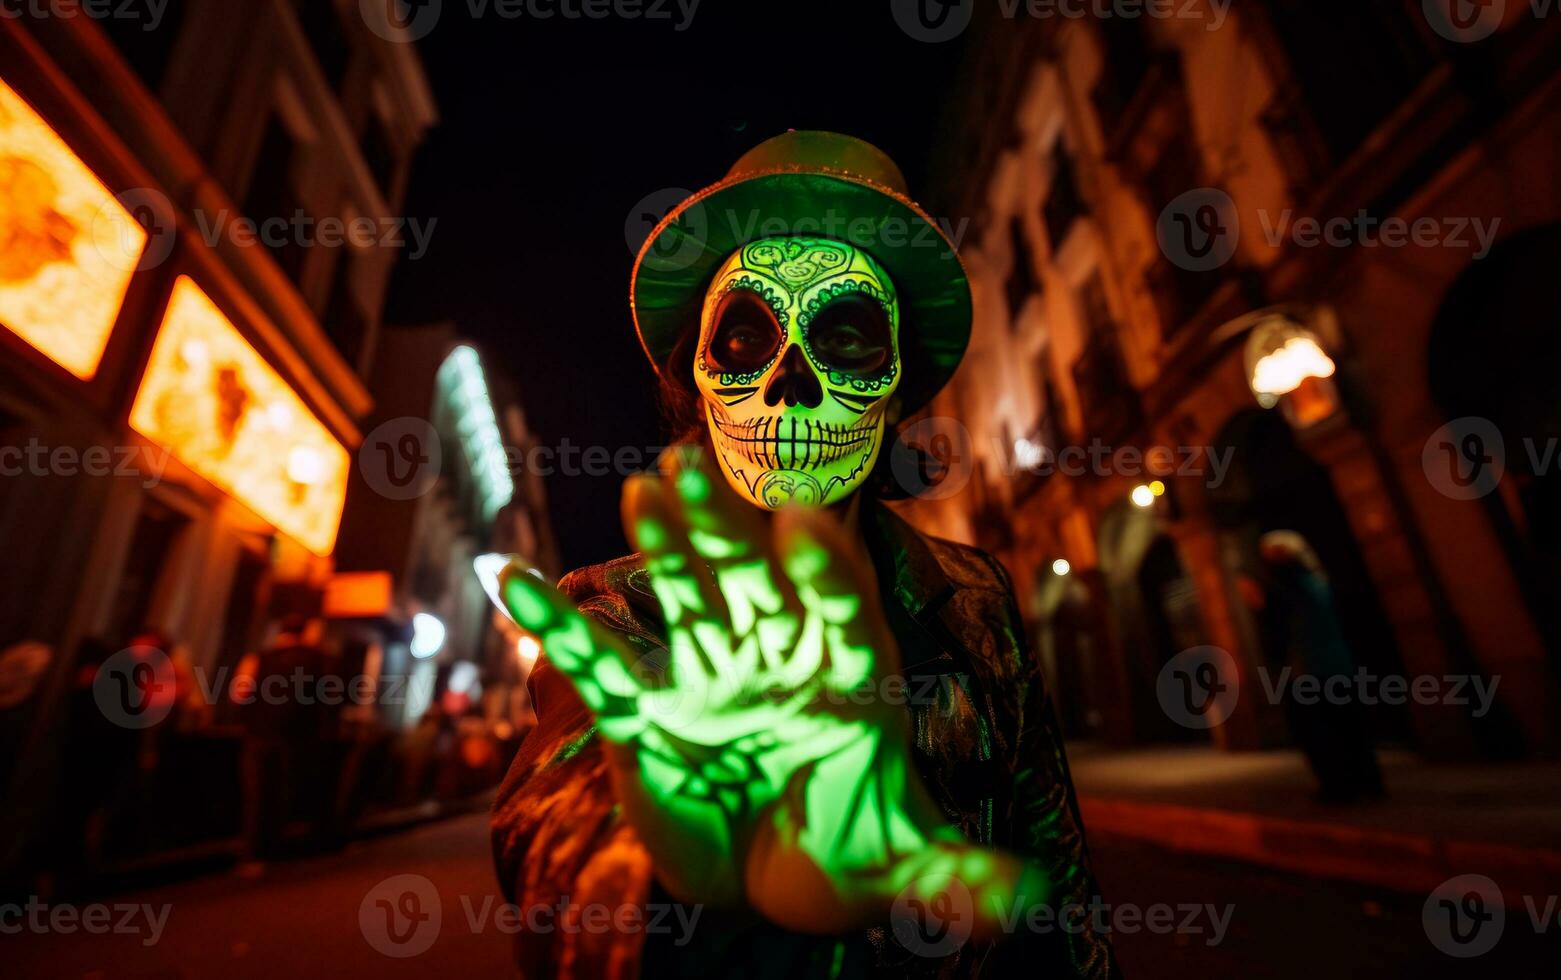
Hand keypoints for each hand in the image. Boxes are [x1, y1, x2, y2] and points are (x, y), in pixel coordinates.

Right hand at [489, 449, 1041, 935]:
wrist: (774, 877)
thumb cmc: (852, 857)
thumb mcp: (906, 873)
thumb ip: (955, 881)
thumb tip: (1026, 903)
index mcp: (850, 679)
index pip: (843, 610)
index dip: (826, 570)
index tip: (806, 525)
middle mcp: (777, 659)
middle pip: (754, 581)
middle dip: (727, 525)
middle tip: (693, 464)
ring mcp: (708, 679)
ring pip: (686, 600)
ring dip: (664, 545)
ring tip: (644, 485)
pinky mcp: (645, 716)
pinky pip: (598, 668)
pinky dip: (555, 627)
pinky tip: (510, 579)